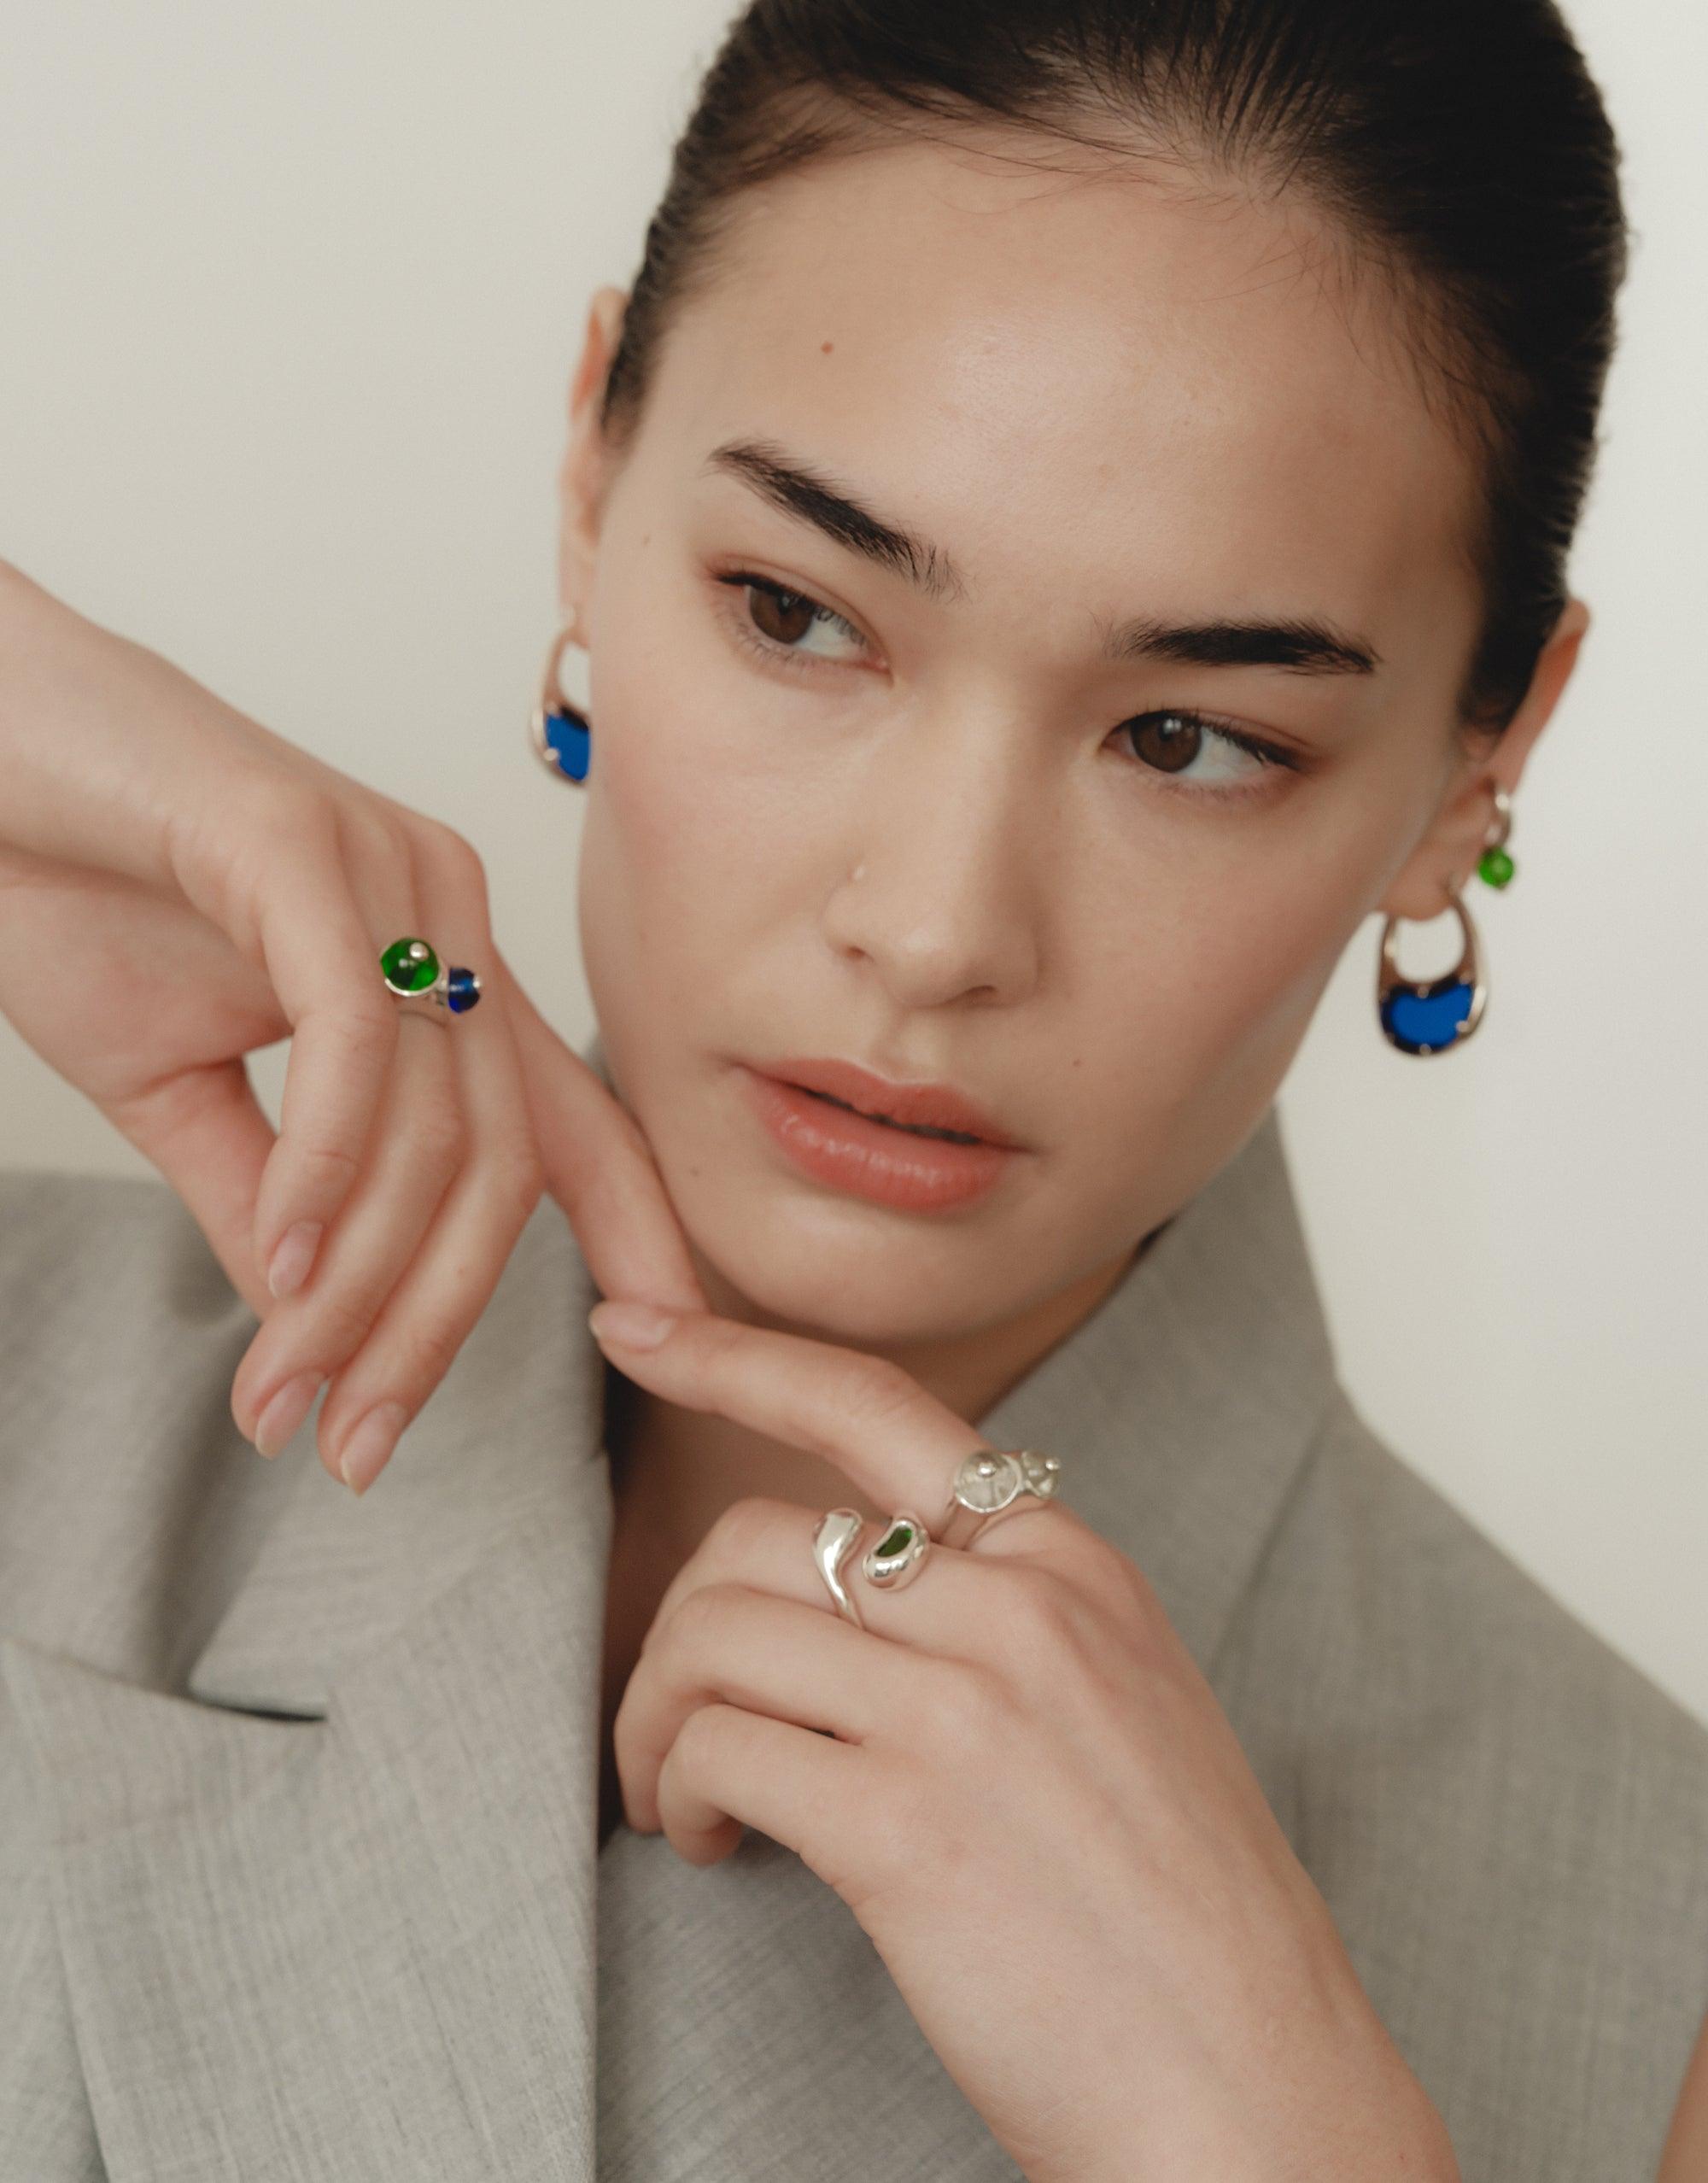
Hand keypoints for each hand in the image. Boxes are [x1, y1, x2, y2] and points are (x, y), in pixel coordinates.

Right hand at [0, 561, 704, 1490]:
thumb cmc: (70, 887)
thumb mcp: (179, 1088)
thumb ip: (271, 1199)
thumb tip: (321, 1322)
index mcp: (441, 965)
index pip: (572, 1122)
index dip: (638, 1229)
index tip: (656, 1341)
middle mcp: (447, 916)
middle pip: (503, 1164)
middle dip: (435, 1325)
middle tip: (355, 1444)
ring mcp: (391, 874)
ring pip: (433, 1128)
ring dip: (360, 1286)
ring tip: (285, 1390)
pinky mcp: (309, 846)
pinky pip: (356, 1046)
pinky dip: (324, 1173)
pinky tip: (283, 1267)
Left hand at [591, 1301, 1460, 2182]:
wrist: (1253, 2082)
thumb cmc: (1176, 1913)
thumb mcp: (1117, 1699)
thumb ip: (1000, 1618)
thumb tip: (841, 1596)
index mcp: (1071, 1564)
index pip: (873, 1406)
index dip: (732, 1353)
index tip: (634, 1325)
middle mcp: (1018, 1607)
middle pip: (756, 1537)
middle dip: (675, 1623)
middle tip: (672, 1719)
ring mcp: (962, 1710)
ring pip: (713, 1634)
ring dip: (654, 1716)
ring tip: (680, 1796)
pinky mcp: (904, 1826)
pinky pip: (716, 1746)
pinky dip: (680, 1791)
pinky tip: (712, 1842)